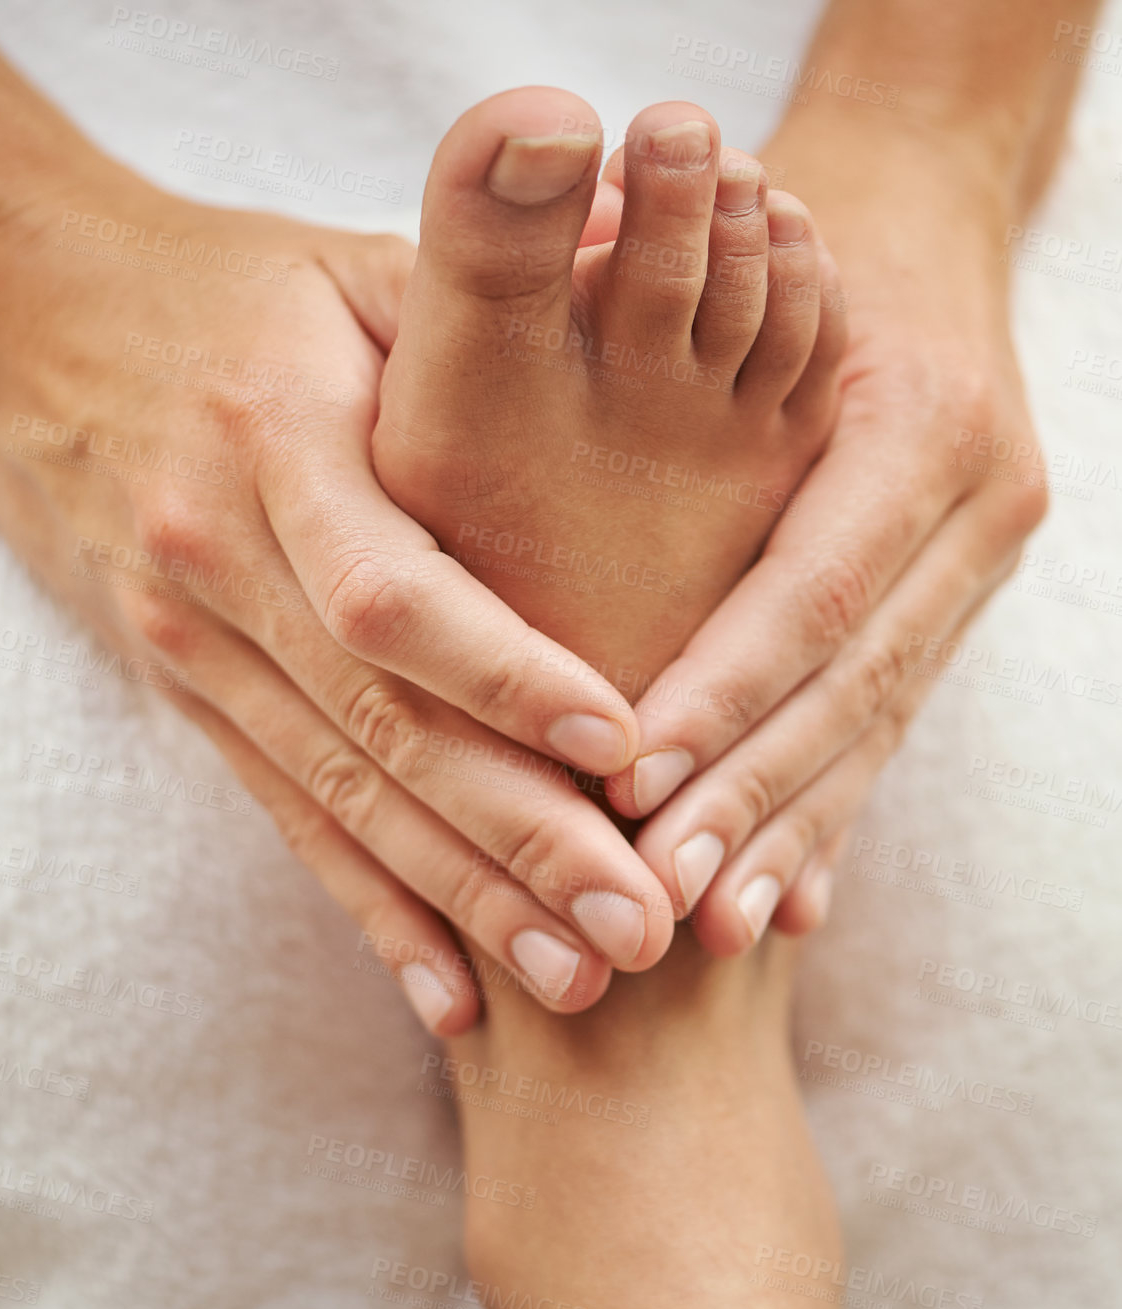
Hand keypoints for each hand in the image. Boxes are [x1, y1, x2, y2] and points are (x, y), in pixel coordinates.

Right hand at [0, 164, 682, 1026]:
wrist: (25, 333)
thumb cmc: (231, 290)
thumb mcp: (349, 264)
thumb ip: (480, 299)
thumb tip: (632, 265)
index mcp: (272, 433)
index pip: (390, 588)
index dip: (505, 676)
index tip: (625, 753)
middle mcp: (217, 555)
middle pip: (376, 725)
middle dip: (513, 836)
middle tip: (637, 927)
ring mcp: (191, 640)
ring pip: (340, 794)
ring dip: (460, 898)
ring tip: (577, 980)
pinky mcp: (188, 691)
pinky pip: (287, 814)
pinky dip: (372, 907)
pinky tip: (447, 994)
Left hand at [604, 120, 1046, 951]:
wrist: (914, 206)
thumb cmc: (767, 231)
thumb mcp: (709, 276)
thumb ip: (643, 386)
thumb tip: (508, 522)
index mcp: (920, 420)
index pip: (810, 593)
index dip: (722, 698)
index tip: (631, 790)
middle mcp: (974, 498)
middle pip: (853, 682)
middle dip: (754, 798)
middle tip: (664, 900)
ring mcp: (979, 555)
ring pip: (875, 720)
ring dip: (794, 832)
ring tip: (720, 922)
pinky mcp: (955, 592)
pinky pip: (888, 717)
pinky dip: (832, 809)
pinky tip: (792, 899)